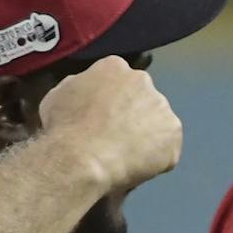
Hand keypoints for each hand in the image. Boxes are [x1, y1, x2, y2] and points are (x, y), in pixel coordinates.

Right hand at [40, 55, 182, 190]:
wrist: (82, 157)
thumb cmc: (64, 127)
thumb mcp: (59, 95)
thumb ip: (80, 86)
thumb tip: (87, 90)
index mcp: (114, 67)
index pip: (118, 80)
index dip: (110, 101)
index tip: (103, 116)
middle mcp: (143, 81)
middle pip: (141, 99)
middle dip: (131, 116)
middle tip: (114, 137)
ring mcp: (162, 107)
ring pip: (156, 123)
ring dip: (145, 136)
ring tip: (123, 154)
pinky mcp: (173, 134)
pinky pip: (167, 148)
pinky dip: (156, 158)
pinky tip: (136, 165)